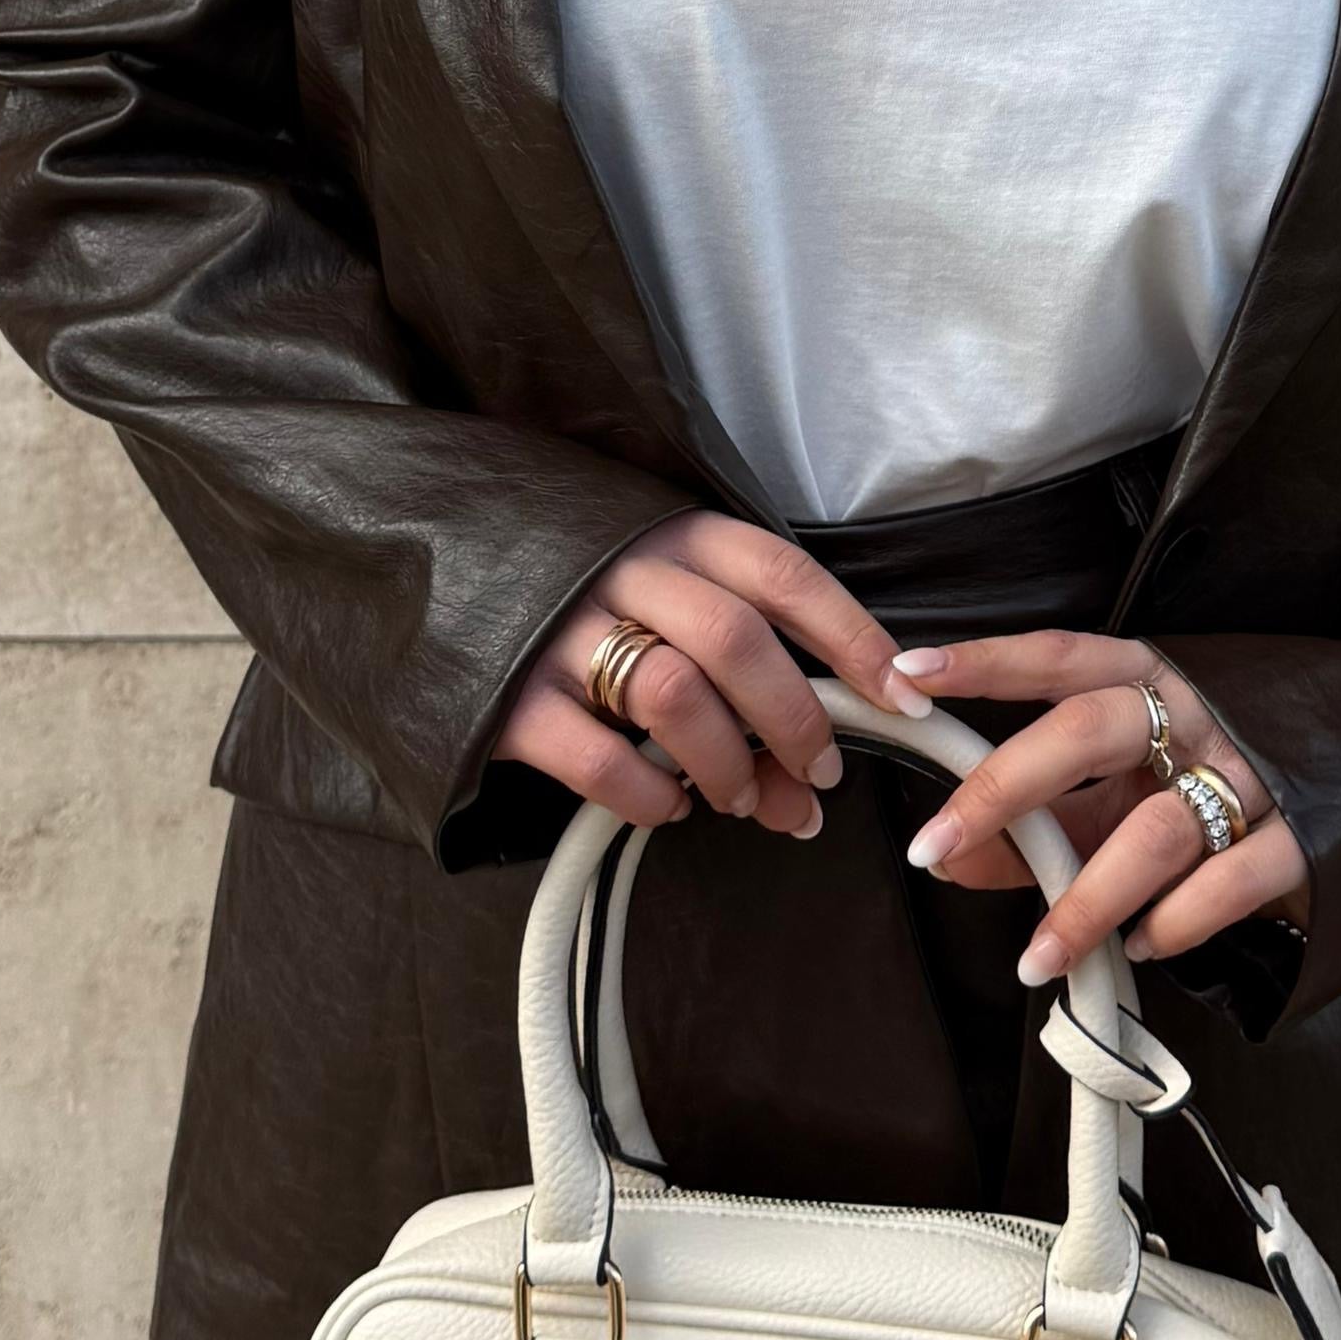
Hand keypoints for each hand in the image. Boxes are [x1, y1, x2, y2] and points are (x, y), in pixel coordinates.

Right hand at [498, 514, 927, 841]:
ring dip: (727, 763)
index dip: (851, 636)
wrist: (440, 566)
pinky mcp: (509, 698)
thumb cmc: (585, 590)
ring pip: (674, 695)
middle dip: (794, 718)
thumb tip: (812, 778)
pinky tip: (665, 806)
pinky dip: (647, 795)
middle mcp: (621, 572)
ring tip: (739, 798)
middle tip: (819, 772)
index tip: (900, 696)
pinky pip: (596, 759)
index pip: (783, 574)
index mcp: (674, 533)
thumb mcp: (664, 586)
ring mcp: (559, 632)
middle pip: (736, 640)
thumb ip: (739, 659)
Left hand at [887, 630, 1310, 987]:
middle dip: (1005, 788)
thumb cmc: (1217, 788)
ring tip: (1036, 958)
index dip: (987, 663)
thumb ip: (1047, 823)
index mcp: (1154, 680)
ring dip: (1085, 900)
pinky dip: (1177, 922)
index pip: (1060, 658)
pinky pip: (1231, 882)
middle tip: (932, 848)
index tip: (910, 676)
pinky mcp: (1303, 842)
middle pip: (1090, 729)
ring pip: (1155, 829)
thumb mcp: (1129, 791)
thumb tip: (953, 861)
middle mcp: (1199, 715)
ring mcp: (1254, 774)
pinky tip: (1143, 948)